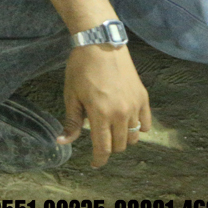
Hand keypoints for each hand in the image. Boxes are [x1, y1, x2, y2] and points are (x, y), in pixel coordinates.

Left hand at [58, 44, 151, 167]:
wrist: (101, 44)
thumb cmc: (81, 68)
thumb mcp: (71, 95)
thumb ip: (72, 121)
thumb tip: (62, 141)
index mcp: (101, 114)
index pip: (103, 147)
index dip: (99, 159)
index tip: (95, 163)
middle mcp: (121, 113)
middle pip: (120, 145)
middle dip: (110, 148)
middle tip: (100, 141)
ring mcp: (135, 105)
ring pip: (134, 136)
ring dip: (123, 139)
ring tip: (111, 131)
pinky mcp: (144, 98)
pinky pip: (145, 123)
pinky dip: (138, 128)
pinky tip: (127, 122)